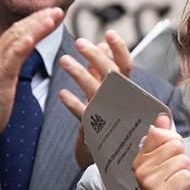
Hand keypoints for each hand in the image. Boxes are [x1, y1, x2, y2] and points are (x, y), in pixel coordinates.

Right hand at [0, 7, 64, 167]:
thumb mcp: (4, 83)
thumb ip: (13, 68)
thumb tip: (25, 61)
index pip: (17, 33)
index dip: (35, 22)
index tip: (52, 13)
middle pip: (18, 31)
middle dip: (39, 18)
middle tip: (58, 8)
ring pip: (16, 40)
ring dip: (35, 27)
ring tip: (51, 16)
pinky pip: (10, 60)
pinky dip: (21, 47)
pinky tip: (32, 38)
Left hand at [56, 30, 137, 166]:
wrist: (120, 156)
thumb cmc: (115, 117)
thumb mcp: (113, 89)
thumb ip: (105, 68)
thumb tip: (100, 44)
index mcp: (127, 90)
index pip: (126, 66)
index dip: (119, 49)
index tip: (108, 33)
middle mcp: (120, 99)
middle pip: (111, 75)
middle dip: (95, 57)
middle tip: (79, 42)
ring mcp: (109, 113)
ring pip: (96, 90)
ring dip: (80, 74)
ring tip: (64, 61)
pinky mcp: (96, 128)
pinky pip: (84, 114)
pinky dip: (73, 104)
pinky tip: (63, 95)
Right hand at [133, 113, 189, 189]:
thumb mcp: (164, 165)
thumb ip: (163, 141)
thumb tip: (162, 117)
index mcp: (140, 159)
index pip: (160, 134)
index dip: (174, 143)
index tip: (172, 159)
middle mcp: (140, 168)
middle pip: (176, 145)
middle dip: (184, 161)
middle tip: (176, 177)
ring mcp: (148, 181)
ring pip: (183, 161)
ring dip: (187, 175)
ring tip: (178, 187)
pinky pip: (186, 177)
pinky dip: (189, 186)